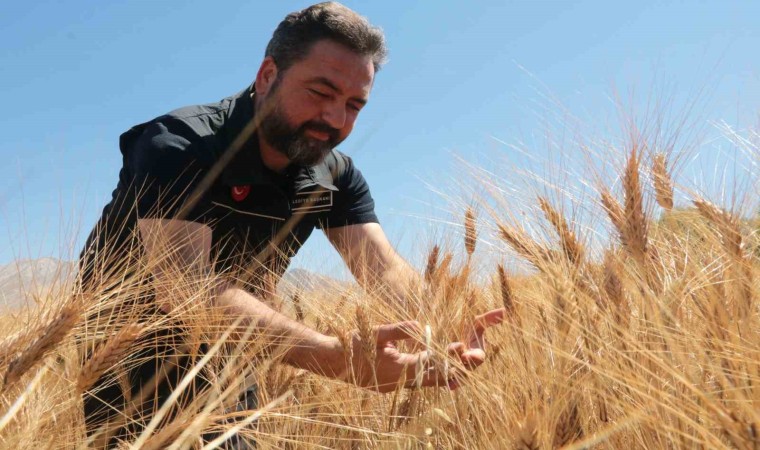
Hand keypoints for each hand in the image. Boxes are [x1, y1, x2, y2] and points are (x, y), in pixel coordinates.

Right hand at [343, 309, 505, 392]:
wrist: (330, 361)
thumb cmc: (352, 345)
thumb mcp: (376, 333)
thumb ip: (398, 330)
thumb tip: (418, 324)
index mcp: (397, 369)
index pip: (429, 364)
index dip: (446, 357)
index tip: (462, 349)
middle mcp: (398, 382)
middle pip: (431, 378)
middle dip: (450, 371)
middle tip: (470, 363)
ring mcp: (393, 387)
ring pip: (423, 383)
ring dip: (440, 376)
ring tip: (459, 371)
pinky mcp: (387, 387)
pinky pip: (412, 384)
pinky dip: (425, 378)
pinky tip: (431, 372)